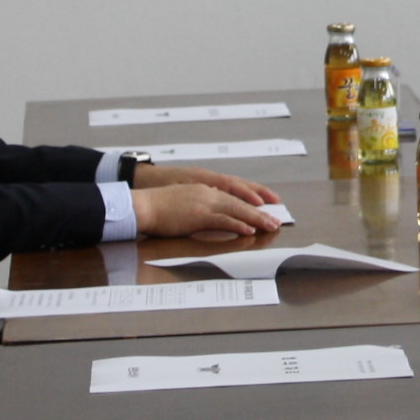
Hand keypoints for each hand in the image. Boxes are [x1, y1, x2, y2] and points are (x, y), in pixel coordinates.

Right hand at [132, 181, 280, 240]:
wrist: (143, 205)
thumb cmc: (158, 207)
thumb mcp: (183, 202)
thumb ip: (199, 206)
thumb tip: (210, 216)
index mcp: (204, 189)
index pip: (234, 193)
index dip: (252, 199)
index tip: (266, 206)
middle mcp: (208, 193)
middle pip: (240, 202)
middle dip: (260, 212)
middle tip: (276, 221)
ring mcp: (204, 203)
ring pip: (237, 210)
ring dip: (256, 219)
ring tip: (270, 226)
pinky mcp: (199, 215)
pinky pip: (223, 220)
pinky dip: (238, 225)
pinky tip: (249, 230)